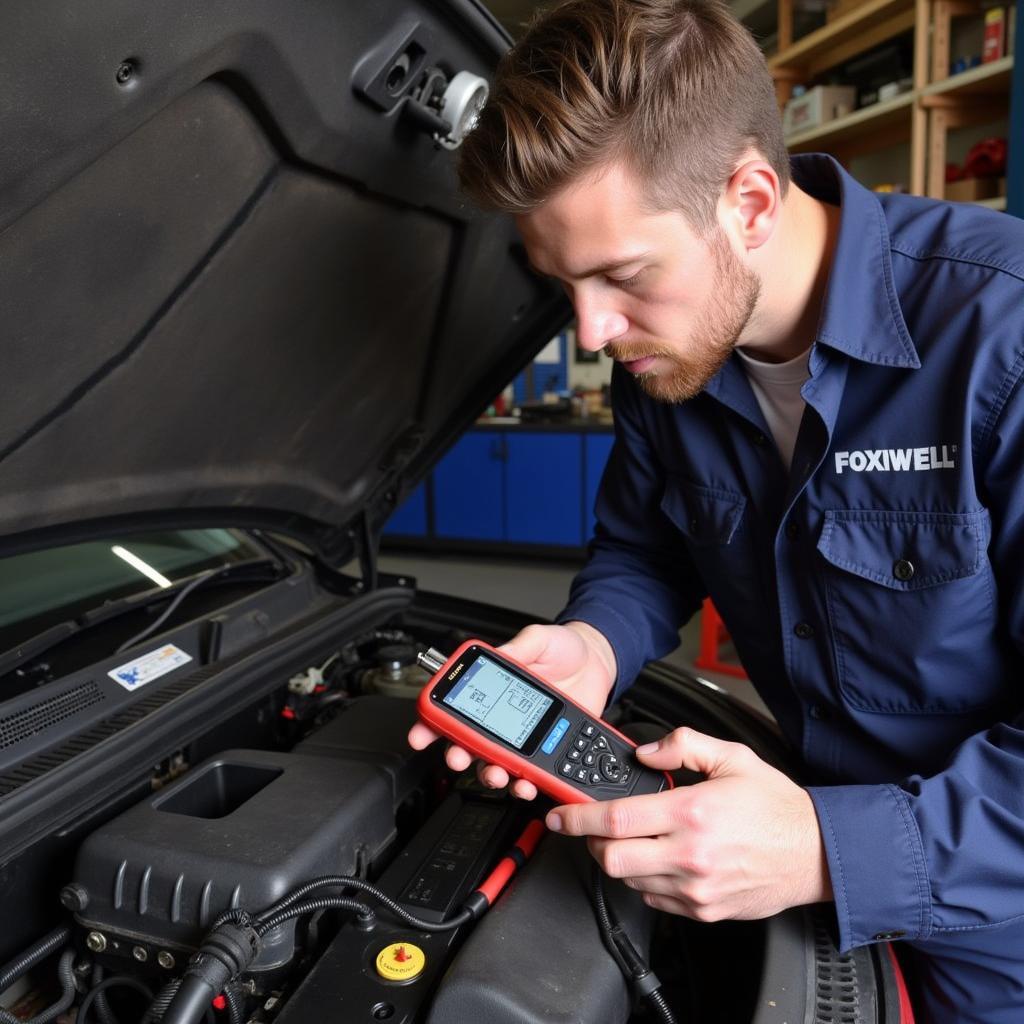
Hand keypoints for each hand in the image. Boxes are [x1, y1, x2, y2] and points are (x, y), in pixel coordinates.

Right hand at [407, 621, 615, 798]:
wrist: (597, 663)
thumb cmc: (565, 647)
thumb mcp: (539, 638)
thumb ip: (520, 647)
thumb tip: (502, 656)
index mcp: (492, 686)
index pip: (455, 706)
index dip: (433, 722)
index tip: (421, 734)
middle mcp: (501, 715)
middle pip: (469, 743)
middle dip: (458, 755)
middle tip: (459, 758)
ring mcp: (522, 736)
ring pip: (494, 764)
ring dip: (490, 775)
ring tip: (497, 774)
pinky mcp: (544, 751)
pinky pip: (528, 774)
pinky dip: (523, 785)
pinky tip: (526, 784)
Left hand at [546, 727, 831, 919]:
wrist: (817, 853)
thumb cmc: (777, 807)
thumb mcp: (732, 757)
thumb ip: (683, 746)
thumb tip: (645, 751)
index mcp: (692, 813)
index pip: (616, 818)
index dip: (578, 817)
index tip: (560, 815)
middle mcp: (689, 855)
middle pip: (612, 859)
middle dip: (593, 843)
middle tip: (594, 828)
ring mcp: (696, 888)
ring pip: (630, 881)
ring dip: (620, 860)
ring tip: (633, 840)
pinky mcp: (703, 910)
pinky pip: (654, 900)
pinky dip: (645, 881)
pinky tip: (659, 860)